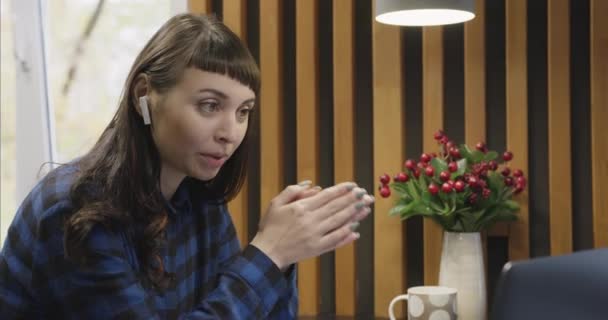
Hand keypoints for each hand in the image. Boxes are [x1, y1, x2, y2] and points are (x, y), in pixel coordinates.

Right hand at [250, 181, 373, 269]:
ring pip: (339, 222)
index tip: (354, 186)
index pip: (327, 196)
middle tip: (366, 194)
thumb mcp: (276, 203)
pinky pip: (335, 240)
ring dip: (354, 214)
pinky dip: (346, 235)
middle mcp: (311, 220)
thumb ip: (293, 191)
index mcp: (301, 208)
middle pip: (336, 207)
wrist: (267, 252)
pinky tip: (356, 230)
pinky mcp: (317, 249)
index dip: (342, 190)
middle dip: (353, 200)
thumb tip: (311, 184)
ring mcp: (315, 235)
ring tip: (366, 208)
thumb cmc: (270, 227)